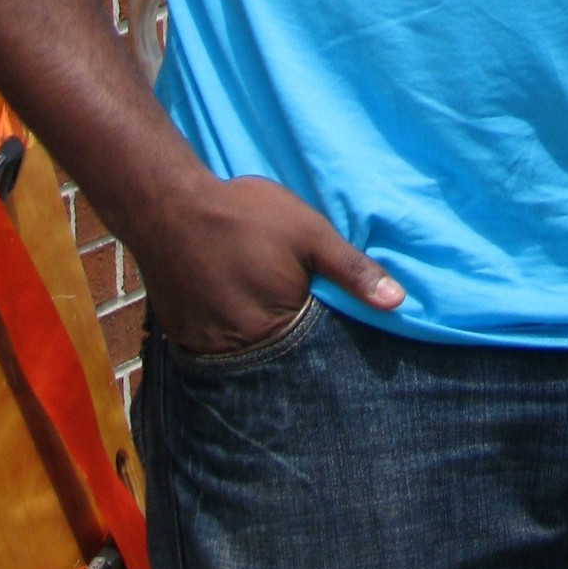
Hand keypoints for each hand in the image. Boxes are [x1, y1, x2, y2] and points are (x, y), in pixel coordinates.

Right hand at [137, 169, 403, 355]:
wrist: (168, 208)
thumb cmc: (246, 216)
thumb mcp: (310, 233)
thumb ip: (353, 270)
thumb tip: (399, 303)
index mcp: (280, 330)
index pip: (317, 353)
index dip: (329, 340)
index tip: (336, 326)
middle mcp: (243, 354)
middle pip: (282, 361)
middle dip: (295, 347)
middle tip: (294, 311)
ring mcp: (209, 352)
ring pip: (248, 360)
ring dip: (261, 344)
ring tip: (263, 312)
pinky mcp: (185, 343)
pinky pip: (218, 352)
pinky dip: (230, 337)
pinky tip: (234, 310)